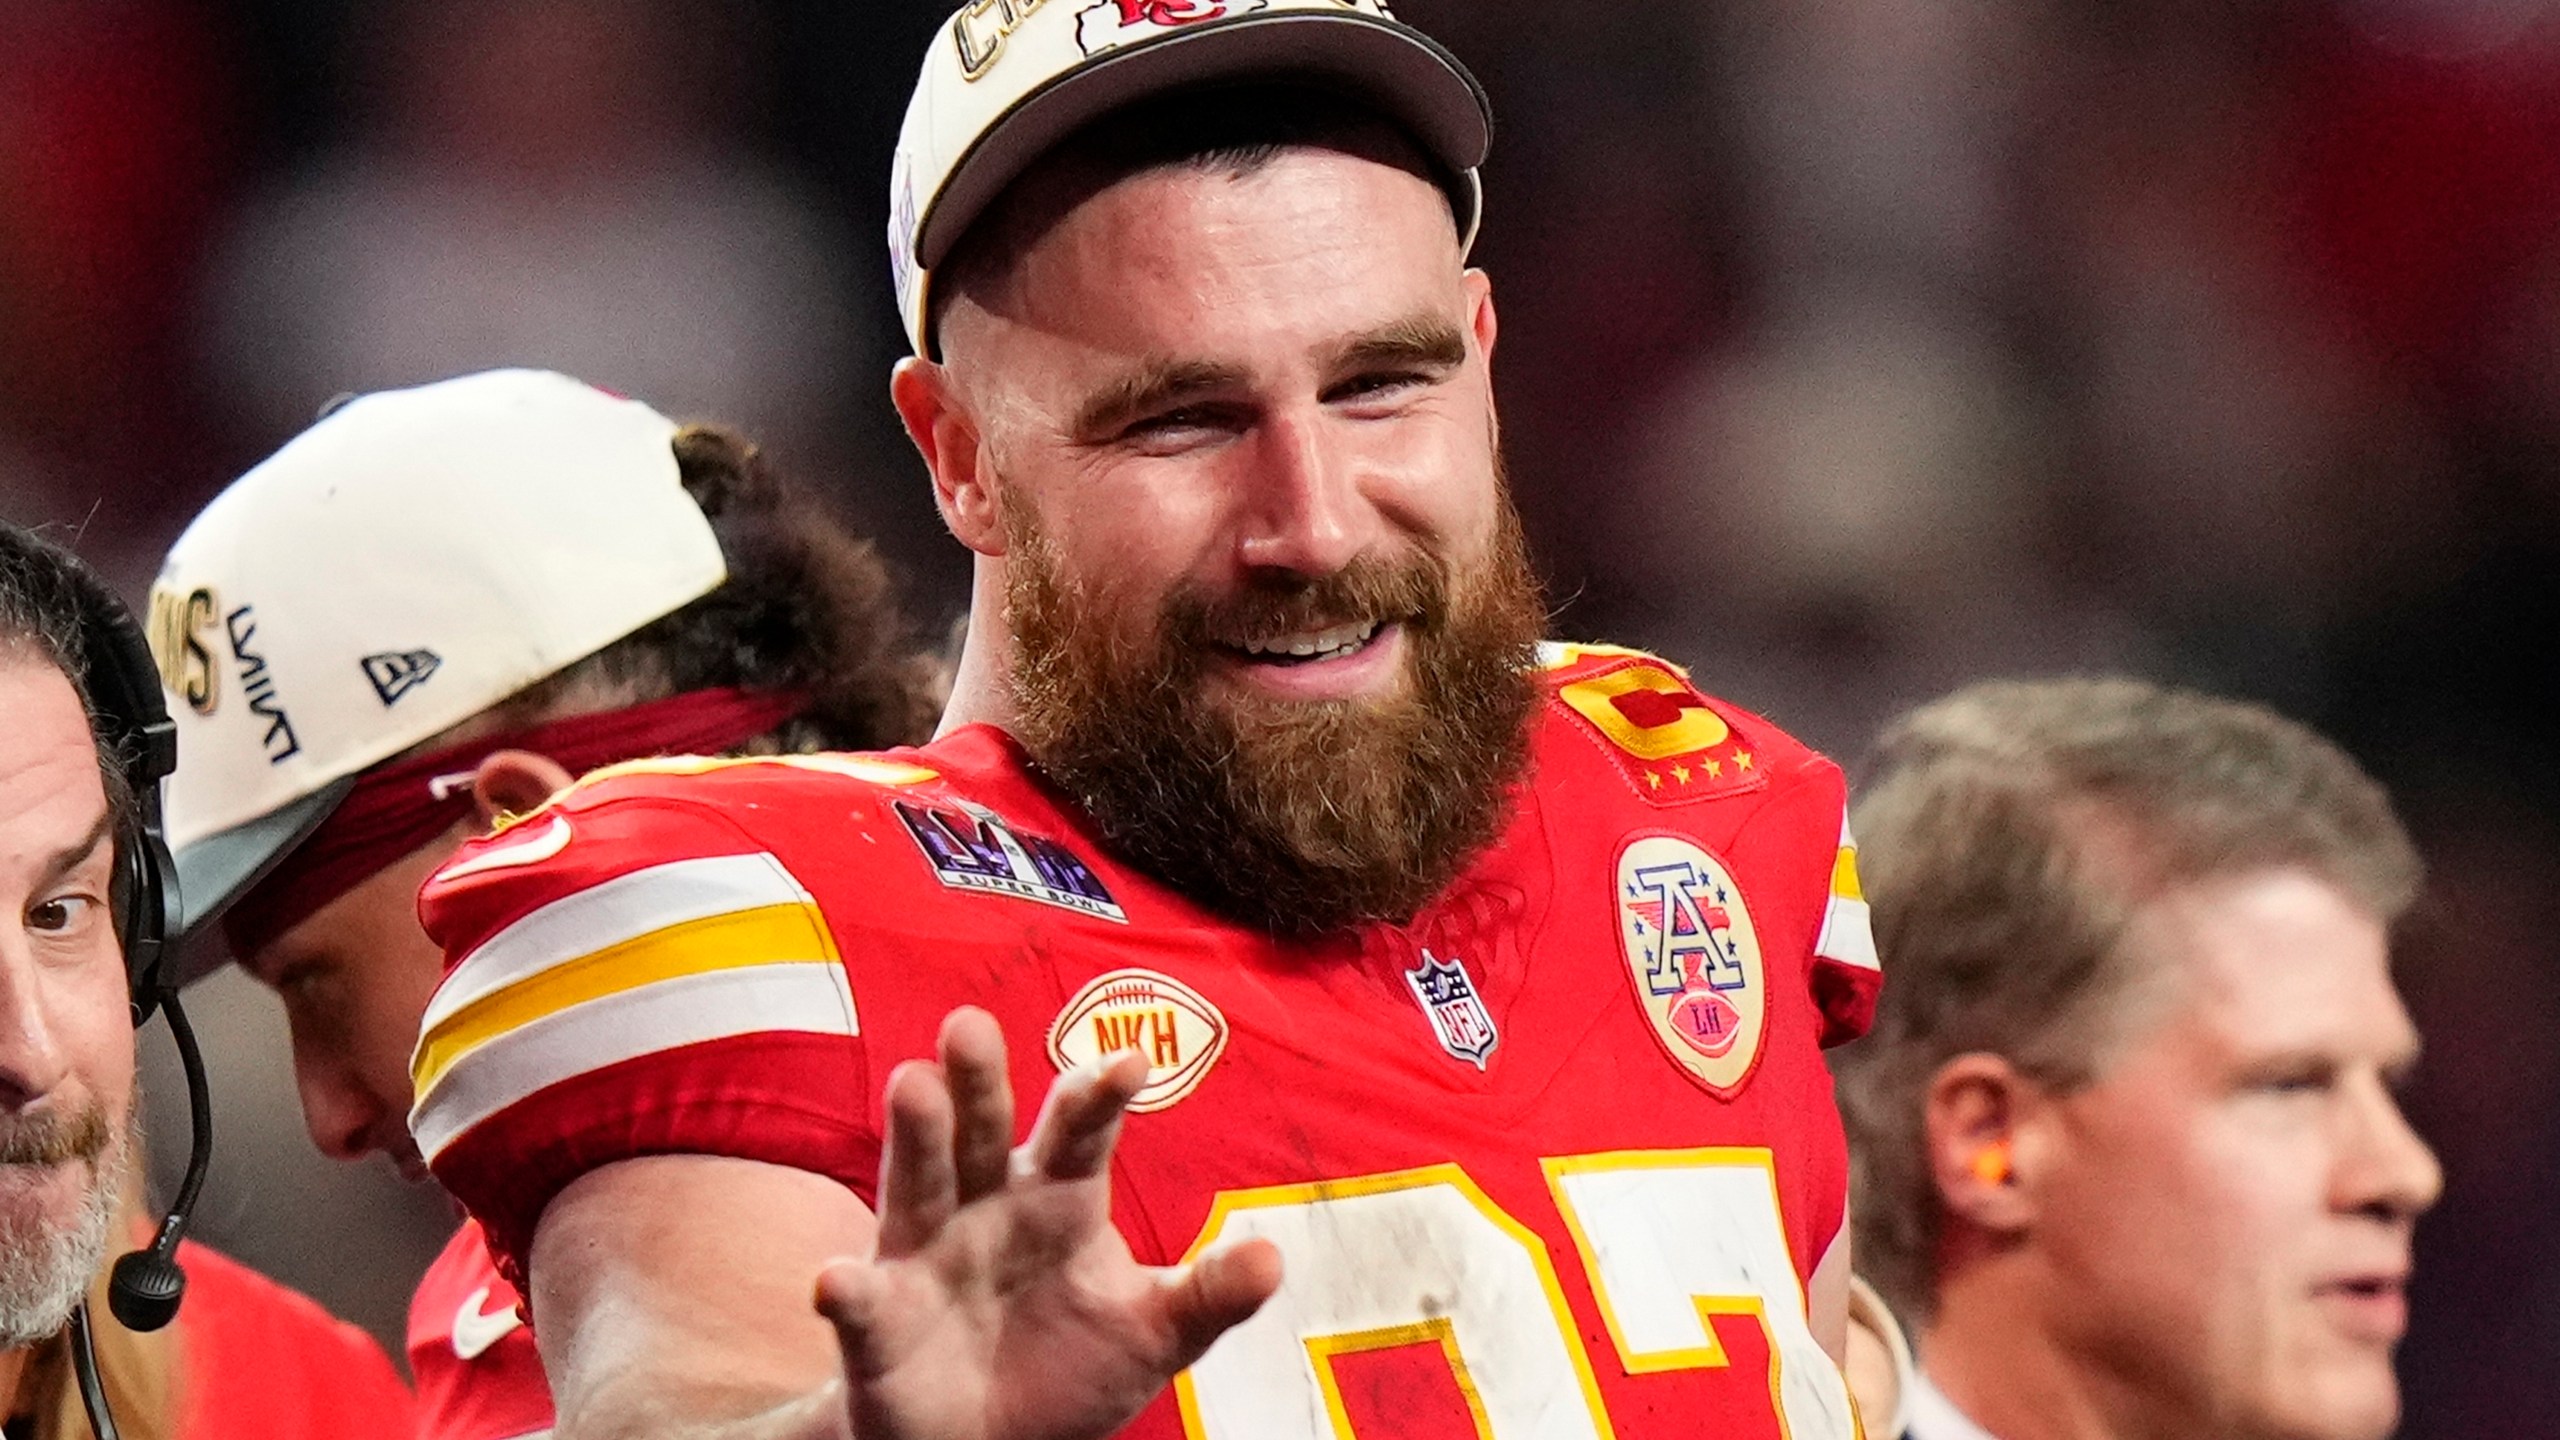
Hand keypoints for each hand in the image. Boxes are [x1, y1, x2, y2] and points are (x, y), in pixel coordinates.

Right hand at [815, 1007, 1281, 1439]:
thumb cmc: (1073, 1365)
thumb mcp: (1153, 1332)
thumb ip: (1207, 1295)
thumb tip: (1274, 1256)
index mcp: (1059, 1196)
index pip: (1081, 1133)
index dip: (1099, 1095)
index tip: (1129, 1060)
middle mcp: (986, 1205)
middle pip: (984, 1132)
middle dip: (980, 1081)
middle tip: (973, 1024)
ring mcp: (926, 1255)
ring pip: (917, 1184)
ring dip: (916, 1137)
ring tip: (912, 1084)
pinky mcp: (880, 1319)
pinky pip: (860, 1303)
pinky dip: (846, 1291)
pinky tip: (835, 1280)